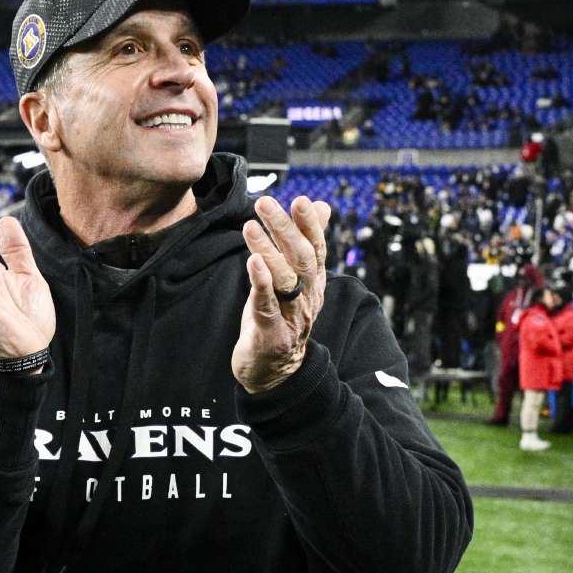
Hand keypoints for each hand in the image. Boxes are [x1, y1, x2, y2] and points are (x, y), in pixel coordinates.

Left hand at [232, 196, 331, 393]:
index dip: (310, 224)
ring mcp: (291, 317)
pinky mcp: (271, 335)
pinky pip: (268, 306)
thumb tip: (322, 205)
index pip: (317, 248)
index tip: (301, 199)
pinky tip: (252, 262)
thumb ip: (307, 242)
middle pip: (302, 259)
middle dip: (285, 229)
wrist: (274, 372)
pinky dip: (261, 283)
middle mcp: (307, 298)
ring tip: (250, 226)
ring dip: (268, 250)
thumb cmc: (282, 317)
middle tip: (265, 203)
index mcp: (314, 283)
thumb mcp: (296, 278)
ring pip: (285, 280)